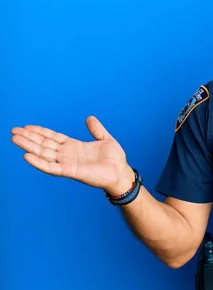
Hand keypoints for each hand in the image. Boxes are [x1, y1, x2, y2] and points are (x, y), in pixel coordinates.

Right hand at [11, 116, 133, 193]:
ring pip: (43, 154)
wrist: (121, 172)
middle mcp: (67, 154)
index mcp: (74, 146)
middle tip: (13, 130)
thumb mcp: (105, 139)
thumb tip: (89, 118)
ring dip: (29, 146)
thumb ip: (96, 129)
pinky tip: (27, 155)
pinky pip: (51, 167)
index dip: (40, 132)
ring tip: (15, 139)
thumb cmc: (115, 159)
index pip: (52, 137)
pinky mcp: (70, 171)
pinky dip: (39, 162)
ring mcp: (67, 163)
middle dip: (29, 137)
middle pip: (44, 144)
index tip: (27, 126)